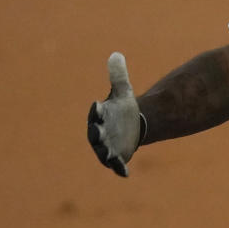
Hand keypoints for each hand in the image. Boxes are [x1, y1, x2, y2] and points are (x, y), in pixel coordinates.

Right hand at [87, 52, 141, 176]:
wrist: (133, 126)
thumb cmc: (123, 110)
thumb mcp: (123, 93)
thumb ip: (119, 76)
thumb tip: (116, 54)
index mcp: (100, 116)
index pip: (95, 113)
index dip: (96, 111)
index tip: (98, 105)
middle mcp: (100, 132)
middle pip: (95, 134)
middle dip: (97, 133)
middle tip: (99, 131)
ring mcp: (107, 146)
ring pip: (103, 151)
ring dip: (105, 153)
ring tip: (109, 154)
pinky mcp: (118, 157)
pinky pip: (117, 165)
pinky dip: (120, 169)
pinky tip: (126, 173)